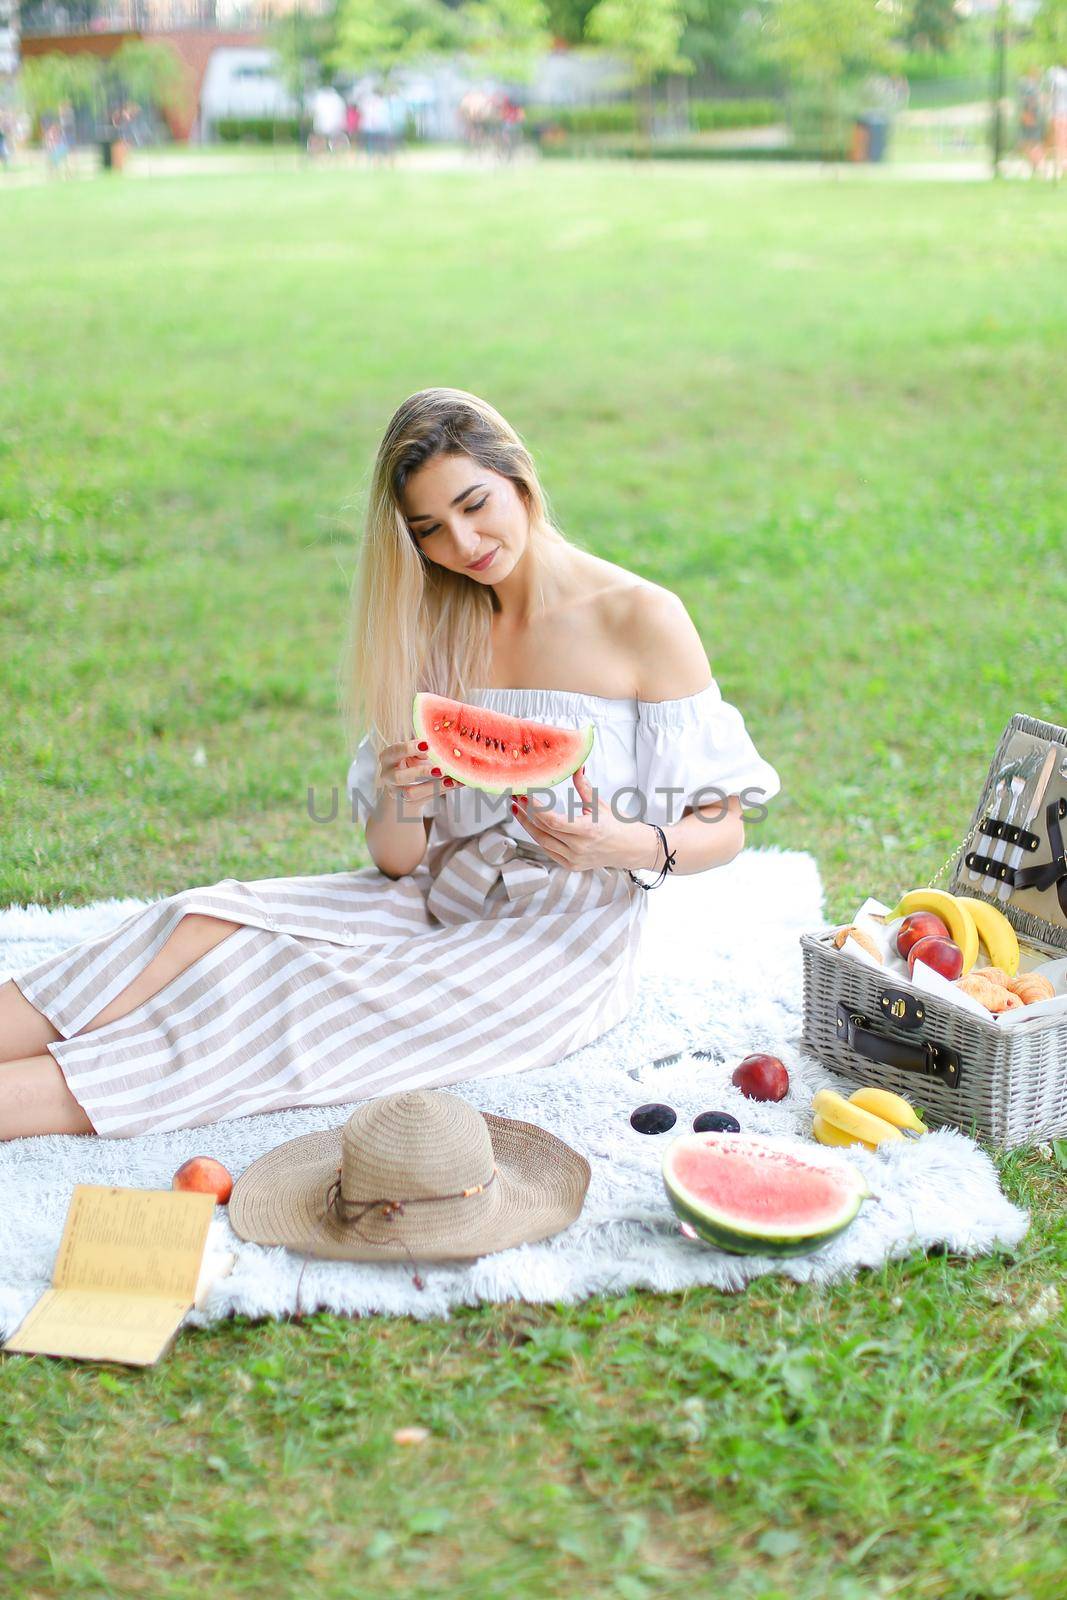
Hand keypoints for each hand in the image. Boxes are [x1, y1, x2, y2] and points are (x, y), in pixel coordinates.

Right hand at [378, 739, 464, 820]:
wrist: (402, 788)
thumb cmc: (411, 764)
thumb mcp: (414, 754)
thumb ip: (423, 751)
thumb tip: (443, 747)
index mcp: (388, 757)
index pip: (395, 751)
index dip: (409, 748)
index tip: (427, 745)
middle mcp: (387, 775)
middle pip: (399, 777)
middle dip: (420, 773)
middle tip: (441, 769)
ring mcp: (395, 792)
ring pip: (411, 793)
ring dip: (432, 787)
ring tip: (451, 781)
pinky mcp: (407, 803)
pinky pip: (424, 799)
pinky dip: (441, 791)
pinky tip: (457, 784)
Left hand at [510, 766, 657, 871]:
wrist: (631, 849)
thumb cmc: (618, 825)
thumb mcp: (600, 804)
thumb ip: (583, 786)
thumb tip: (576, 766)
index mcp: (587, 831)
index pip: (552, 820)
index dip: (536, 808)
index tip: (525, 795)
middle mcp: (578, 848)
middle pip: (542, 831)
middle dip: (525, 814)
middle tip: (514, 799)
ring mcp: (574, 859)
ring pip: (542, 842)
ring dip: (528, 826)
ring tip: (518, 810)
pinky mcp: (571, 865)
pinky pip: (549, 851)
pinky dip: (539, 837)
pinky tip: (532, 825)